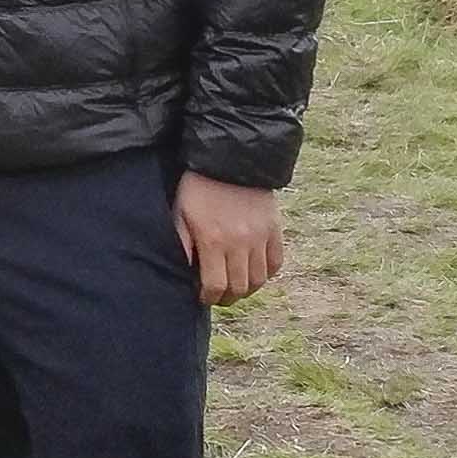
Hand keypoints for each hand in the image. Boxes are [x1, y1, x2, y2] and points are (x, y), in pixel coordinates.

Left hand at [173, 174, 284, 305]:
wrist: (230, 159)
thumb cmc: (198, 188)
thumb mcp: (180, 214)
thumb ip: (182, 246)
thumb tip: (184, 274)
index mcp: (213, 241)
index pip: (216, 286)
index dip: (209, 298)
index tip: (203, 297)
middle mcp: (240, 243)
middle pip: (239, 288)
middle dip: (227, 298)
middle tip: (219, 296)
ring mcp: (260, 237)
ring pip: (259, 280)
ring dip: (247, 289)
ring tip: (236, 287)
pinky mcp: (275, 229)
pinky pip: (276, 263)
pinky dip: (266, 273)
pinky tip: (254, 272)